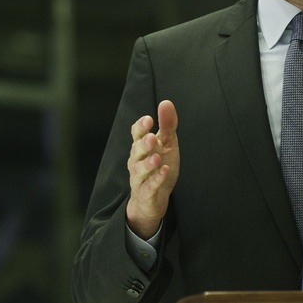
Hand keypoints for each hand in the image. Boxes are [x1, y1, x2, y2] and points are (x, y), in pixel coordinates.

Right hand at [126, 99, 179, 238]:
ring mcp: (139, 178)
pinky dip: (156, 180)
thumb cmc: (158, 167)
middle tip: (151, 137)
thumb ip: (167, 125)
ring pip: (139, 170)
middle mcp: (136, 161)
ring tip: (156, 157)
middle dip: (143, 144)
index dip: (140, 127)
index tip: (148, 119)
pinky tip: (164, 172)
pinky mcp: (146, 193)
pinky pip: (149, 187)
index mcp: (141, 147)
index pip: (136, 134)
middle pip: (136, 151)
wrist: (153, 199)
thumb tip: (166, 102)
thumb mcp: (167, 144)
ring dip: (147, 163)